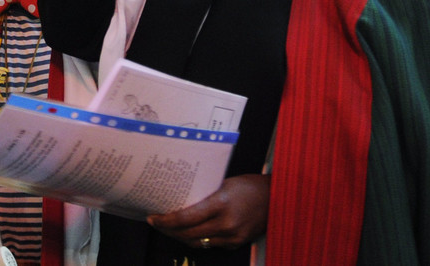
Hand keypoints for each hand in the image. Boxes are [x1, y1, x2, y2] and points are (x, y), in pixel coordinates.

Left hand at [147, 173, 269, 250]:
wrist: (277, 198)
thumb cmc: (249, 185)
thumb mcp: (224, 184)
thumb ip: (204, 195)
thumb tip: (180, 199)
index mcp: (221, 204)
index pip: (186, 218)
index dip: (166, 220)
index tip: (153, 217)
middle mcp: (226, 224)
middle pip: (188, 234)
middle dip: (168, 229)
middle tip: (156, 223)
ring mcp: (232, 236)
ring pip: (197, 242)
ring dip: (180, 237)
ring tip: (168, 228)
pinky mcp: (236, 243)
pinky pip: (210, 244)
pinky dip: (196, 239)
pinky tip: (187, 232)